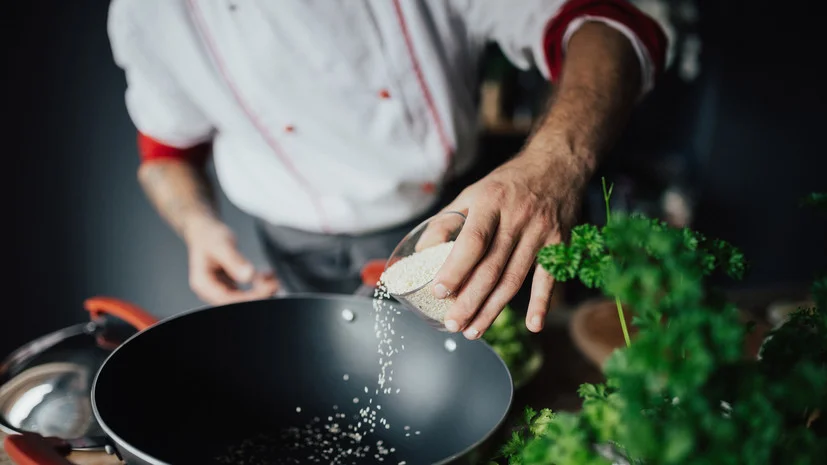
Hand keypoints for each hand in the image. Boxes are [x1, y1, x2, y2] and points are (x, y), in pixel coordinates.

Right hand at [184, 218, 278, 304]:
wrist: (204, 230)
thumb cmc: (208, 236)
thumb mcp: (222, 245)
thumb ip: (234, 261)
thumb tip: (248, 275)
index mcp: (203, 284)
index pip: (228, 300)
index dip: (249, 298)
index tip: (267, 288)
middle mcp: (211, 290)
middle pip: (237, 302)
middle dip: (258, 295)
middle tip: (275, 284)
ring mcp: (220, 288)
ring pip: (244, 298)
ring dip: (261, 291)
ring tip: (274, 280)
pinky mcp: (229, 285)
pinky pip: (246, 291)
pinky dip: (259, 284)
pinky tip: (267, 275)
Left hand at [430, 150, 583, 338]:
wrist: (557, 165)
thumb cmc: (508, 183)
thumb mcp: (473, 192)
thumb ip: (447, 221)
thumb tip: (422, 253)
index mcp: (490, 202)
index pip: (472, 241)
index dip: (455, 269)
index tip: (439, 291)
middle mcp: (517, 218)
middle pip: (492, 267)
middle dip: (470, 300)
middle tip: (453, 324)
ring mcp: (541, 232)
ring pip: (514, 278)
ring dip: (493, 309)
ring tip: (474, 330)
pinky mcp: (559, 244)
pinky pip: (548, 278)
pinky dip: (541, 303)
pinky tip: (532, 325)